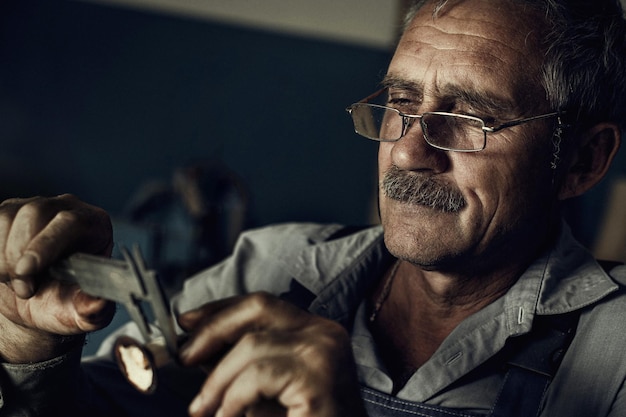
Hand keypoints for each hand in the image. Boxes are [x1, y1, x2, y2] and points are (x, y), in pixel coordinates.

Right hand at [0, 194, 115, 362]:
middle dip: (19, 254)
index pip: (71, 222)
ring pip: (8, 216)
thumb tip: (99, 302)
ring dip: (3, 255)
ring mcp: (35, 206)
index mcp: (95, 226)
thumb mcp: (81, 313)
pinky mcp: (8, 213)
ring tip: (16, 281)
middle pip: (35, 213)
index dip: (46, 244)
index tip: (26, 271)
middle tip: (25, 289)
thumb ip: (92, 309)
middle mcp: (67, 209)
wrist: (35, 302)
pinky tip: (4, 271)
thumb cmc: (64, 302)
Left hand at [177, 292, 366, 416]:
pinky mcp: (318, 379)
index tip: (187, 321)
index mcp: (316, 331)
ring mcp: (325, 352)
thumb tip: (197, 348)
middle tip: (184, 358)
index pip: (262, 304)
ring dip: (217, 379)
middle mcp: (325, 333)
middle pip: (257, 306)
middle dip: (212, 329)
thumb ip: (240, 366)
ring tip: (202, 409)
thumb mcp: (265, 389)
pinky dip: (232, 398)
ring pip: (251, 344)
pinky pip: (258, 376)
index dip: (220, 309)